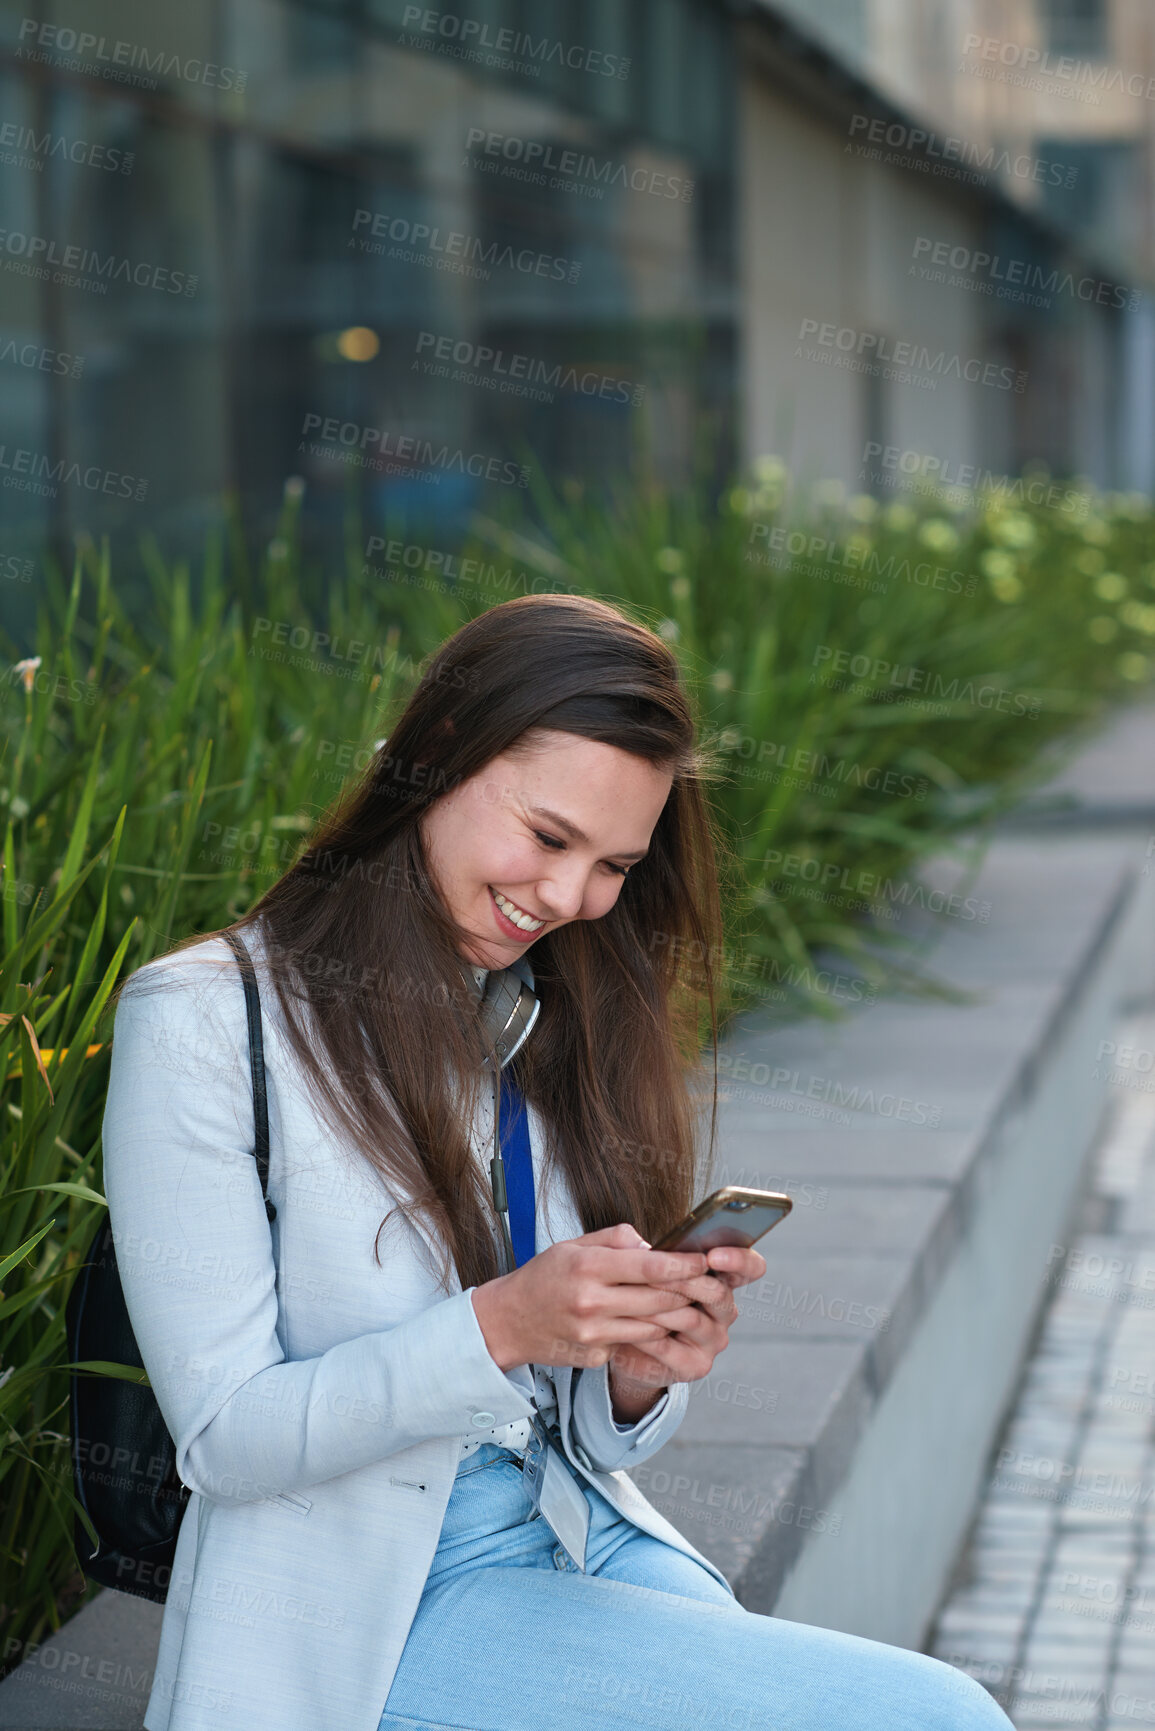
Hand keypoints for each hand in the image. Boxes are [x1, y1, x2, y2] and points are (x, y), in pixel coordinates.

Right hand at [469, 1224, 713, 1372]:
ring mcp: (593, 1334)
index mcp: (588, 1267)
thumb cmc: (544, 1277)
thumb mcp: (574, 1245)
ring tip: (684, 1301)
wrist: (509, 1320)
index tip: (704, 1260)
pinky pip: (634, 1342)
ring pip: (654, 1326)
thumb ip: (617, 1240)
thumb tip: (655, 1246)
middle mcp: (591, 1302)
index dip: (685, 1264)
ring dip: (673, 1314)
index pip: (652, 1266)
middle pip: (660, 1299)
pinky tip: (649, 1321)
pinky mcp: (594, 1356)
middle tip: (704, 1282)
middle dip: (688, 1291)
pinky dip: (647, 1332)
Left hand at [608, 1244, 766, 1392]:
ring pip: (691, 1319)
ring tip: (630, 1296)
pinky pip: (670, 1346)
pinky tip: (627, 1322)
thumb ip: (653, 1254)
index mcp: (722, 1280)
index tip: (713, 1255)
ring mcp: (714, 1340)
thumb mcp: (648, 1270)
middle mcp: (725, 1311)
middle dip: (683, 1280)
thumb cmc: (641, 1298)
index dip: (738, 1260)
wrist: (631, 1347)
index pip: (750, 1268)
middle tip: (653, 1274)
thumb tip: (644, 1245)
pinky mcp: (696, 1365)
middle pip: (718, 1292)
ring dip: (658, 1306)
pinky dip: (645, 1333)